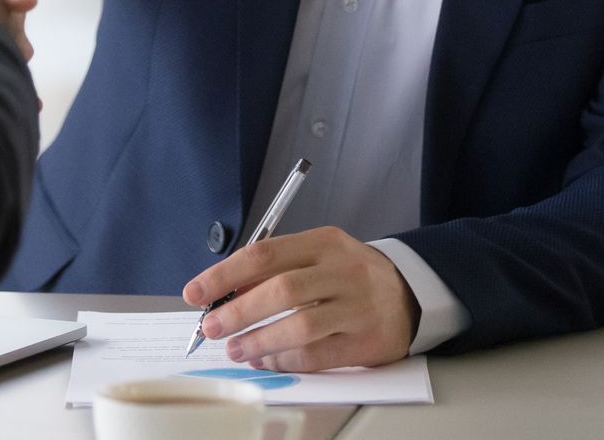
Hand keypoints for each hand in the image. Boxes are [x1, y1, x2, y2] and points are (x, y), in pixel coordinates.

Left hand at [181, 226, 418, 371]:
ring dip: (258, 341)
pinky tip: (265, 361)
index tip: (195, 292)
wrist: (408, 293)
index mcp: (323, 242)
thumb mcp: (316, 256)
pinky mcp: (365, 340)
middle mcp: (342, 270)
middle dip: (237, 311)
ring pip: (299, 325)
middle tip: (210, 327)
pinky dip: (284, 360)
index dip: (224, 274)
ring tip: (235, 349)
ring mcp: (357, 306)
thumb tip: (224, 295)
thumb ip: (275, 270)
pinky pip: (316, 354)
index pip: (265, 253)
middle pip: (281, 289)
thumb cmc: (347, 275)